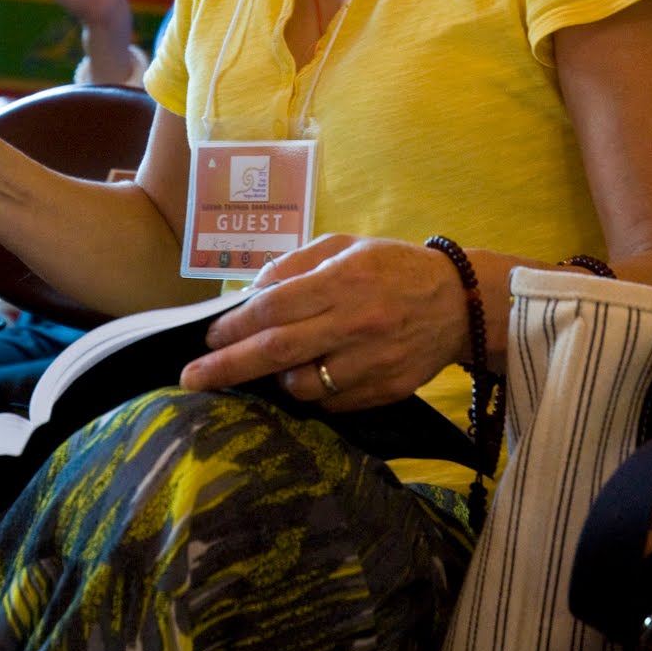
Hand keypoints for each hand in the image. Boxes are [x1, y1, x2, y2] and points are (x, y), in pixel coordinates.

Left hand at [179, 235, 468, 411]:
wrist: (460, 303)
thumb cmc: (392, 267)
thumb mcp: (345, 247)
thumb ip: (295, 265)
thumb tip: (250, 293)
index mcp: (342, 281)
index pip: (274, 307)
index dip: (235, 324)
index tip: (209, 336)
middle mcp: (354, 323)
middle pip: (276, 352)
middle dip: (227, 367)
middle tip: (191, 377)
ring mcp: (371, 362)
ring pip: (302, 385)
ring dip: (275, 380)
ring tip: (272, 367)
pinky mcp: (385, 391)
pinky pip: (332, 404)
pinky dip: (313, 393)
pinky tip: (313, 375)